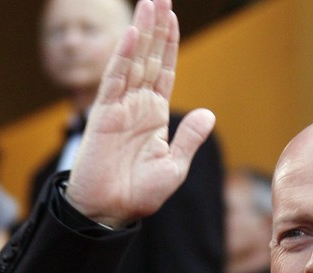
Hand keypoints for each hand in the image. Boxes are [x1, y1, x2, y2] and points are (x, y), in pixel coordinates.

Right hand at [65, 0, 215, 227]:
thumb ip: (189, 138)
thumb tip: (208, 113)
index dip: (168, 44)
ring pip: (133, 61)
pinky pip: (115, 81)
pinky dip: (123, 58)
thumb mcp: (175, 166)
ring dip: (141, 33)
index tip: (173, 16)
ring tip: (149, 3)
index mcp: (155, 116)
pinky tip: (131, 35)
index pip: (164, 71)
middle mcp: (138, 106)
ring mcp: (120, 108)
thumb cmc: (140, 193)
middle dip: (156, 28)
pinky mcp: (103, 115)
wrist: (111, 211)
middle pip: (149, 58)